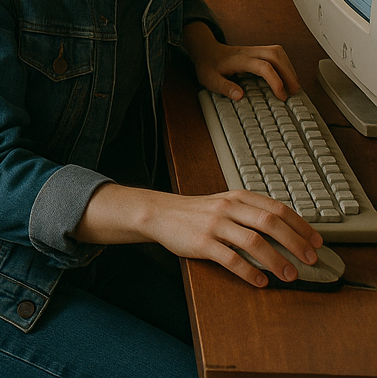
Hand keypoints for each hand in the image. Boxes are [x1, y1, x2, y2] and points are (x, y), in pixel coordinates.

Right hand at [143, 187, 323, 287]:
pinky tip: (261, 281)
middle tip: (310, 260)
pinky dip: (250, 272)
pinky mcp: (202, 243)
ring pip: (254, 242)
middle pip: (270, 223)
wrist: (161, 213)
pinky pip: (231, 259)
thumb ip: (251, 213)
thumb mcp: (225, 204)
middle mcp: (228, 207)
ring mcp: (214, 225)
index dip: (301, 225)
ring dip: (277, 261)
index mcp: (237, 197)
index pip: (277, 208)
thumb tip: (287, 233)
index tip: (316, 241)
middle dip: (295, 243)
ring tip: (290, 275)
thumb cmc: (197, 212)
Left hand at [190, 33, 299, 101]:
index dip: (275, 80)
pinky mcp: (258, 52)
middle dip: (288, 72)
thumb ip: (223, 87)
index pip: (262, 66)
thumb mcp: (209, 79)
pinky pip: (277, 55)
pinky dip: (286, 66)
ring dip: (289, 68)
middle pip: (275, 55)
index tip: (281, 95)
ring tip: (294, 86)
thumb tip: (240, 95)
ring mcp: (254, 50)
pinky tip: (287, 78)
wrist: (205, 50)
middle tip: (294, 91)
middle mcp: (248, 52)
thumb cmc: (208, 65)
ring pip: (278, 52)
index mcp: (238, 59)